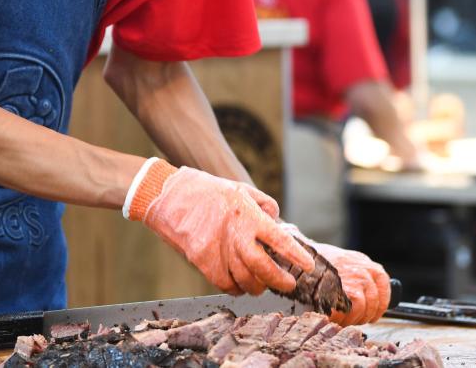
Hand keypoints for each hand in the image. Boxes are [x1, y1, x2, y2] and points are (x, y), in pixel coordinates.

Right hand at [128, 161, 313, 295]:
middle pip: (264, 268)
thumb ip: (262, 204)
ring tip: (263, 284)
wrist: (167, 197)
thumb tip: (277, 221)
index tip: (308, 266)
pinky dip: (237, 288)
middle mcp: (235, 236)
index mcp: (247, 215)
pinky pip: (225, 285)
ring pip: (246, 281)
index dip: (296, 255)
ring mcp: (218, 251)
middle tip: (289, 283)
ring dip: (258, 286)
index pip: (279, 240)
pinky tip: (241, 283)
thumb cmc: (205, 190)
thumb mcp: (238, 188)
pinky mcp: (202, 262)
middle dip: (280, 281)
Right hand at [310, 242, 391, 325]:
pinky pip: (357, 309)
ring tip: (344, 320)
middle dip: (367, 314)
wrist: (298, 257)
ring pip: (368, 306)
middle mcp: (363, 267)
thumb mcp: (337, 260)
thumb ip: (351, 272)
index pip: (382, 280)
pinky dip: (348, 317)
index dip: (381, 299)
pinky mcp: (350, 289)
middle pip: (376, 298)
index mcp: (360, 260)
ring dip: (357, 318)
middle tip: (356, 319)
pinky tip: (338, 317)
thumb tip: (360, 293)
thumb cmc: (313, 262)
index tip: (375, 309)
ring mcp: (358, 278)